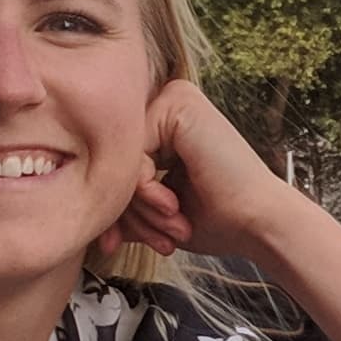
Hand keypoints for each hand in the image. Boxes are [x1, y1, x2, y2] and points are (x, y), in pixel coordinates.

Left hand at [98, 80, 295, 264]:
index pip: (114, 162)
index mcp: (164, 122)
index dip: (116, 206)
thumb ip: (125, 198)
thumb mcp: (157, 208)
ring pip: (119, 159)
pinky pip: (132, 153)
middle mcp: (167, 103)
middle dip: (126, 211)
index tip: (121, 241)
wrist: (259, 223)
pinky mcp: (179, 104)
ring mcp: (174, 98)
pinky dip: (144, 190)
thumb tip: (81, 207)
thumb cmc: (219, 218)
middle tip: (157, 239)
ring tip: (171, 227)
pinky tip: (173, 206)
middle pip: (113, 160)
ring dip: (137, 207)